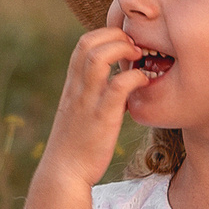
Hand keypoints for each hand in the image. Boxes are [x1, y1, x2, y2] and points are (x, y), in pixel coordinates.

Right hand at [34, 23, 150, 188]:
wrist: (64, 173)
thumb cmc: (77, 144)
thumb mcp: (81, 111)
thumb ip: (94, 93)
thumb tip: (118, 83)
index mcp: (72, 84)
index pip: (83, 43)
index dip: (106, 35)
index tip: (125, 45)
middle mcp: (77, 88)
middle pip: (88, 43)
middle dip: (115, 35)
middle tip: (135, 47)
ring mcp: (88, 101)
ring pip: (99, 58)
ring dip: (123, 50)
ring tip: (139, 59)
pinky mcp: (102, 118)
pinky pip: (118, 86)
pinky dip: (135, 77)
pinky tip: (144, 83)